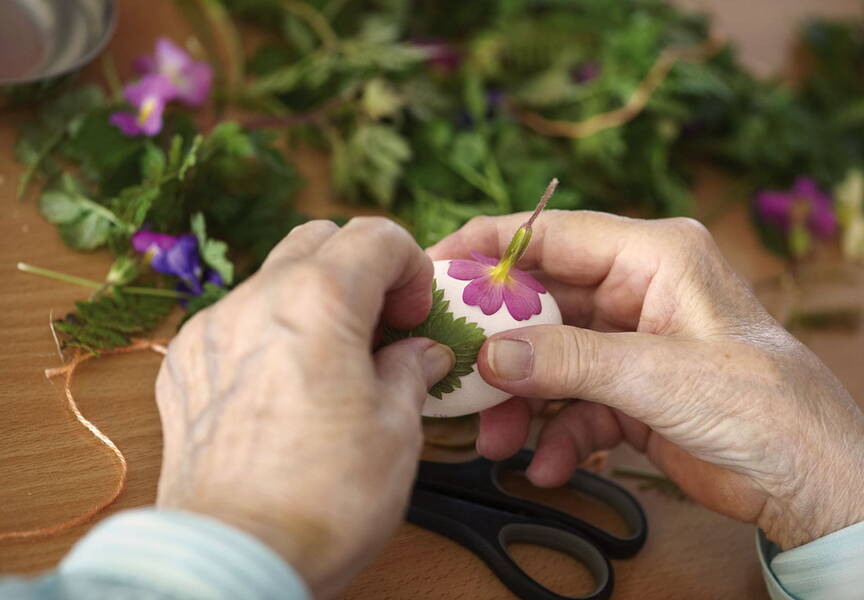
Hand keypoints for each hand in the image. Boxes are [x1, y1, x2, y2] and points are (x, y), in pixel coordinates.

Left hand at [155, 218, 453, 598]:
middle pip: (318, 240)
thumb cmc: (324, 499)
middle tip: (383, 327)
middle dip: (361, 269)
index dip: (412, 267)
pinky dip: (270, 331)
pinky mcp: (184, 366)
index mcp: (316, 301)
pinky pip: (235, 320)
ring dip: (314, 300)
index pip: (376, 236)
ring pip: (272, 277)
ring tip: (335, 361)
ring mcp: (210, 331)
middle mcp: (254, 300)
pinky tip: (286, 386)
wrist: (234, 560)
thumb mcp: (397, 429)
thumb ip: (410, 370)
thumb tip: (418, 353)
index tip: (417, 315)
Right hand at [430, 210, 863, 548]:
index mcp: (654, 256)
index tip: (436, 266)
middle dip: (499, 344)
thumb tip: (489, 354)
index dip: (491, 247)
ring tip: (497, 441)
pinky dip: (557, 434)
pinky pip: (574, 404)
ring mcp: (632, 344)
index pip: (554, 235)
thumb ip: (567, 361)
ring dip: (521, 402)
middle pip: (543, 303)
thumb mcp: (657, 376)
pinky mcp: (631, 392)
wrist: (809, 482)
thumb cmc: (763, 405)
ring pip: (551, 360)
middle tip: (452, 368)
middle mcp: (638, 292)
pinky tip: (552, 466)